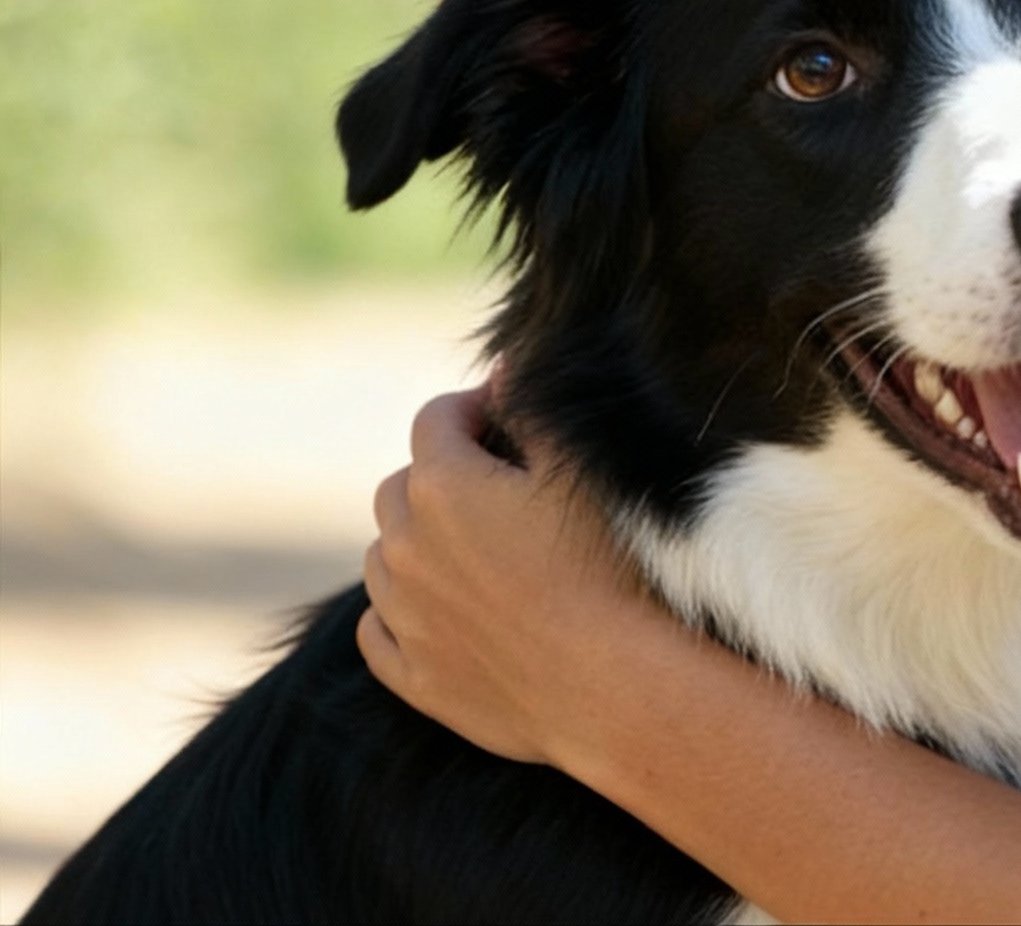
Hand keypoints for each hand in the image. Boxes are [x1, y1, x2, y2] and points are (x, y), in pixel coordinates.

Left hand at [358, 382, 662, 765]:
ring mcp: (404, 616)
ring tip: (479, 549)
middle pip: (399, 487)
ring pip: (384, 558)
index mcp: (443, 487)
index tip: (506, 418)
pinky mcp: (413, 676)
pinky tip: (446, 607)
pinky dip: (402, 609)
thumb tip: (503, 370)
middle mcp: (405, 547)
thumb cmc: (603, 566)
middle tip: (496, 484)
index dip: (472, 408)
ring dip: (418, 542)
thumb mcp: (576, 468)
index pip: (435, 419)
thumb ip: (531, 410)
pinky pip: (379, 630)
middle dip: (439, 473)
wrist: (608, 684)